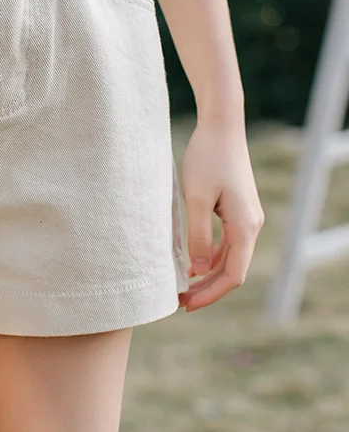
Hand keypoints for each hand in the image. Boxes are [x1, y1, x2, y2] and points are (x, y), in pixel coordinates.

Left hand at [178, 119, 263, 311]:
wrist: (220, 127)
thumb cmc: (206, 158)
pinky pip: (227, 242)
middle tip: (180, 302)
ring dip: (209, 274)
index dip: (210, 293)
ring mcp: (246, 217)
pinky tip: (192, 262)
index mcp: (245, 226)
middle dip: (208, 288)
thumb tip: (199, 270)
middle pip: (233, 269)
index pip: (233, 274)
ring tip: (183, 286)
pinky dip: (211, 255)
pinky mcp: (236, 208)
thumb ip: (198, 235)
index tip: (186, 304)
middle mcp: (251, 225)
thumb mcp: (196, 198)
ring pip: (230, 257)